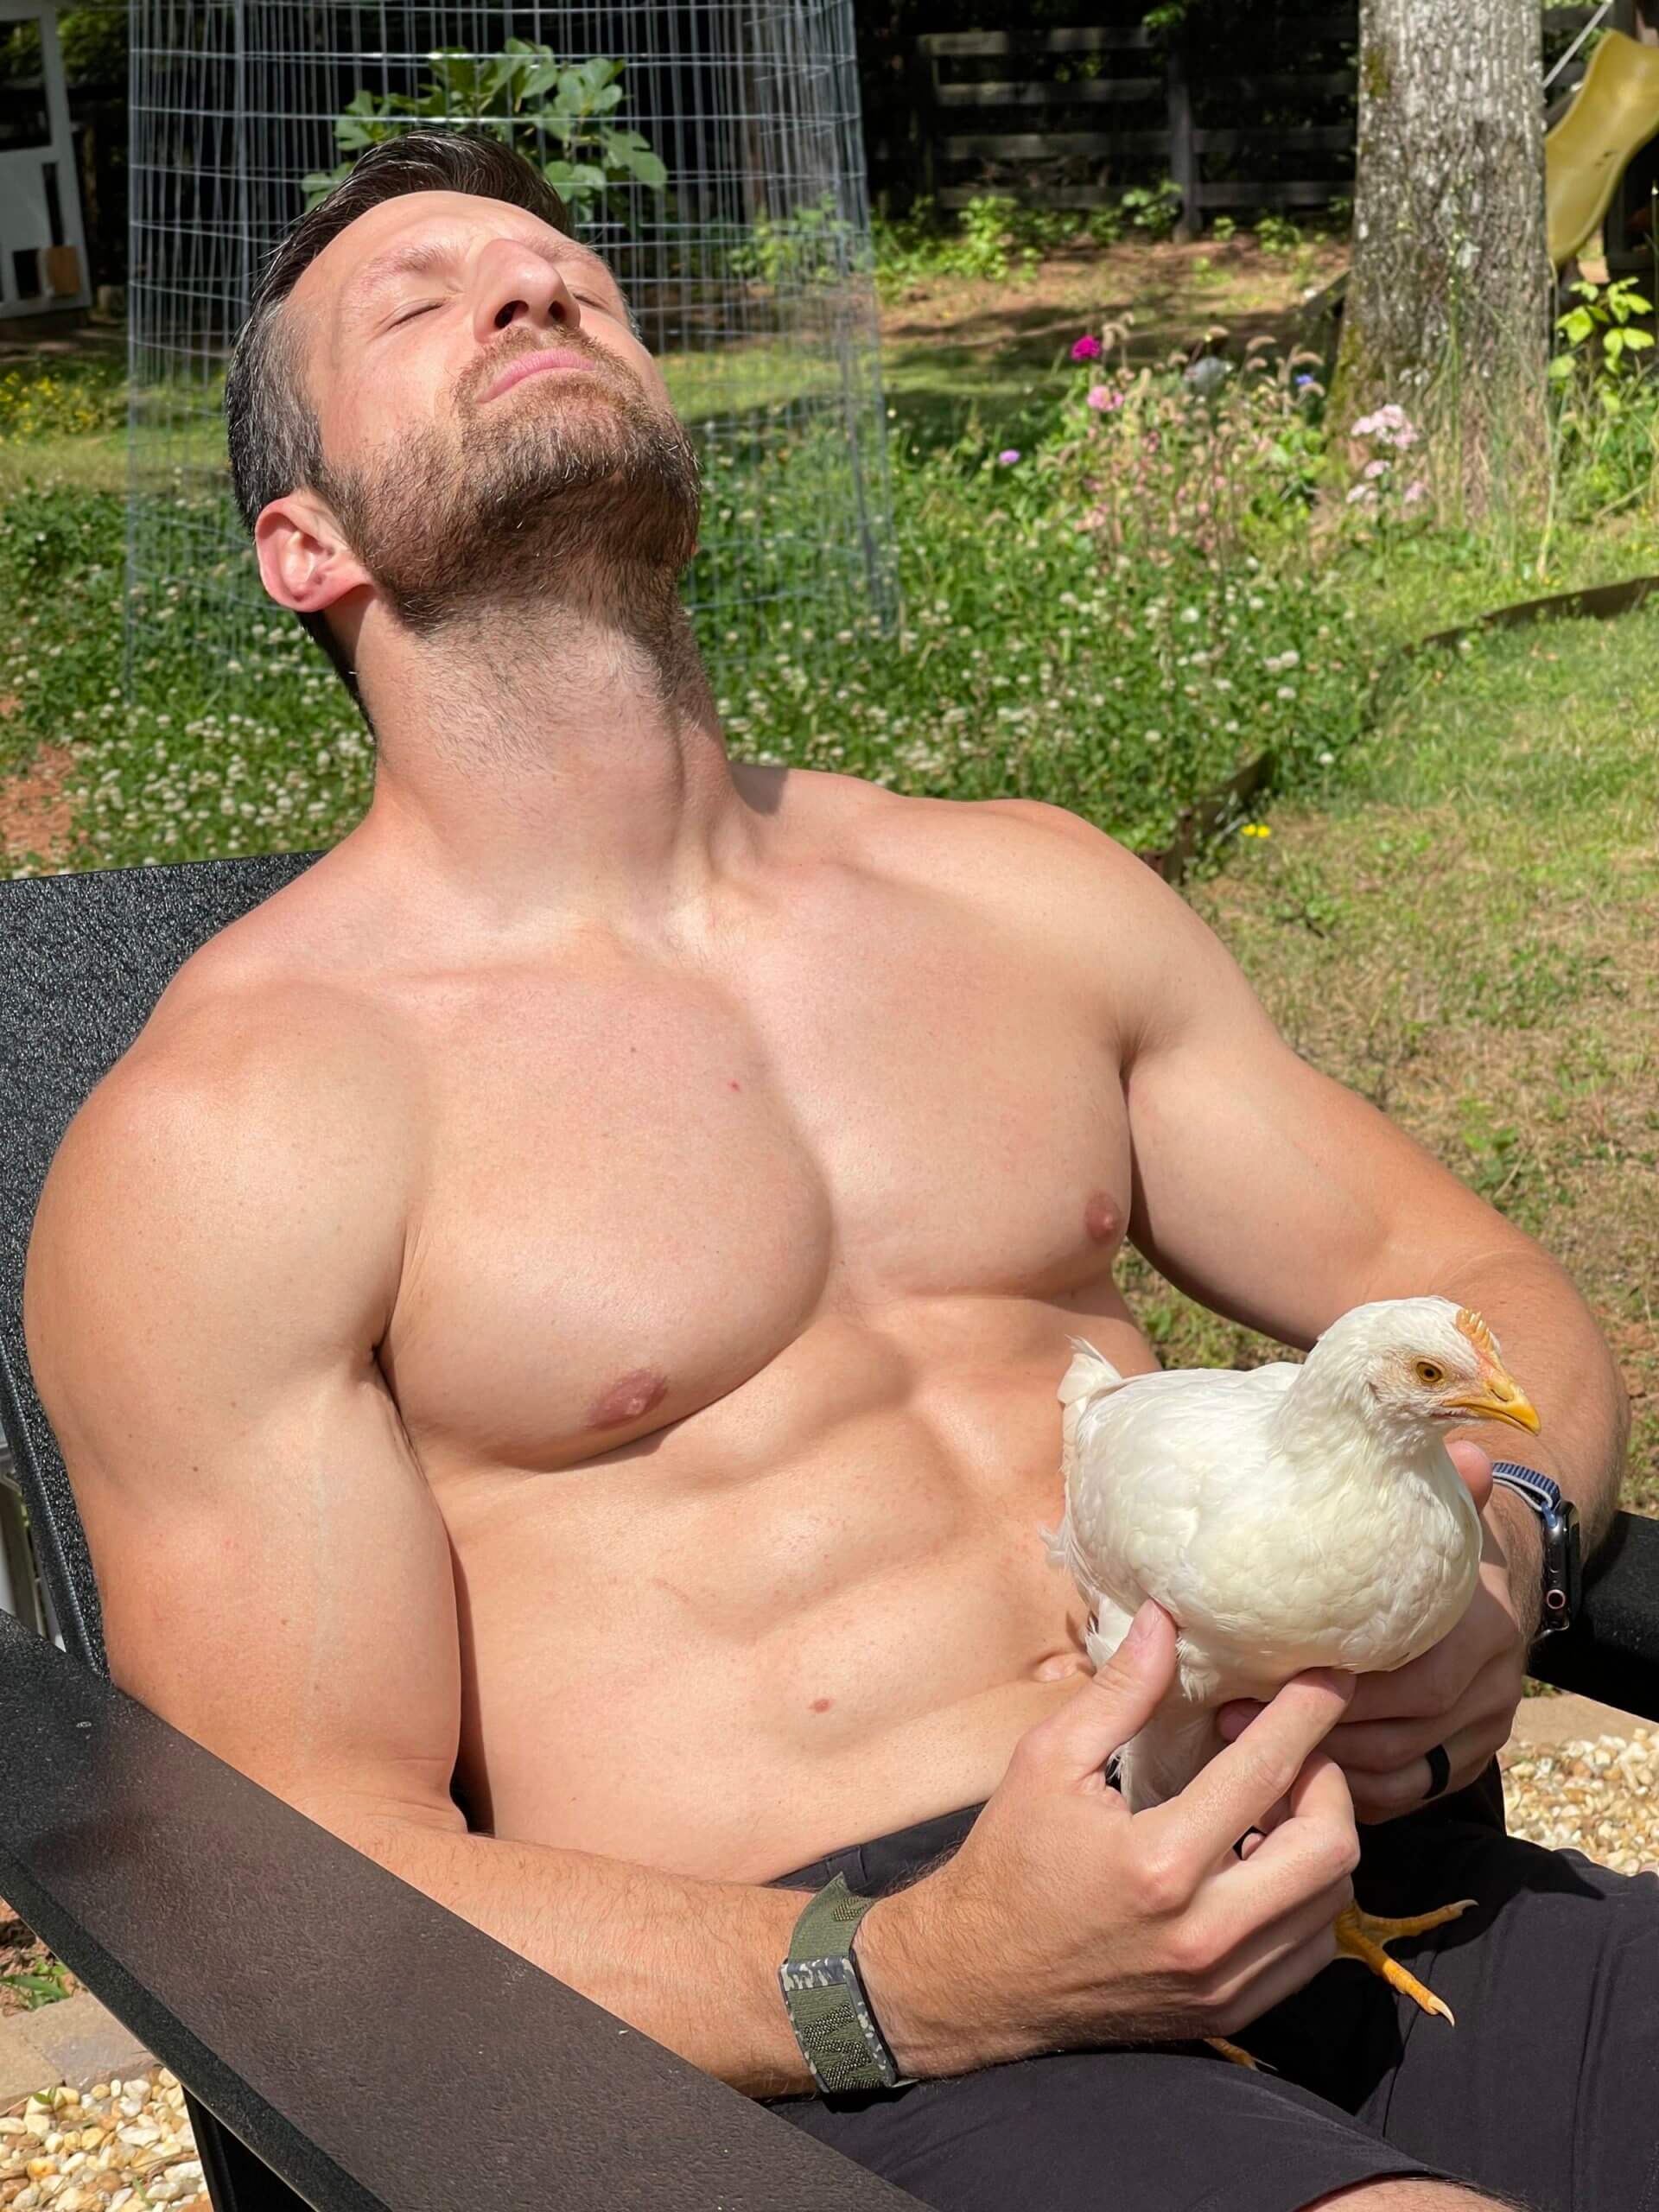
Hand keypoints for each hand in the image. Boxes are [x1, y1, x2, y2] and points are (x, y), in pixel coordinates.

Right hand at [854, 1600, 1360, 2075]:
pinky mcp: (1227, 2010)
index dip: (1308, 1711)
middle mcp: (1204, 1931)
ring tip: (1272, 1802)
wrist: (979, 1981)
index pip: (1265, 1771)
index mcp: (1159, 1861)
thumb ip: (1119, 1693)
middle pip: (1329, 1848)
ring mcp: (1222, 1981)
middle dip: (1328, 1781)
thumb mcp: (1048, 1761)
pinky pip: (1309, 1951)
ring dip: (1318, 1839)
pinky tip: (1262, 1863)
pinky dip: (1305, 1897)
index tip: (1330, 1675)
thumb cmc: (1011, 1860)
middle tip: (1292, 1750)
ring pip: (1330, 1903)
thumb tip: (1166, 1620)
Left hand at [1217, 1442, 1536, 1823]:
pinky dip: (1354, 1792)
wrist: (1484, 1581)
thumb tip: (1461, 1448)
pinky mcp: (1468, 1760)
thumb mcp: (1423, 1514)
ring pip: (1405, 1772)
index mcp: (1486, 1625)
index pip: (1415, 1678)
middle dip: (1314, 1732)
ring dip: (1325, 1769)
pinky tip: (1295, 1779)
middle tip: (1232, 1722)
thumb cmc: (1423, 1545)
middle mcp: (1494, 1684)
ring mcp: (1485, 1728)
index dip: (1335, 1690)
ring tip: (1248, 1753)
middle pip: (1405, 1730)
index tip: (1256, 1683)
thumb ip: (1426, 1487)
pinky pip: (1410, 1793)